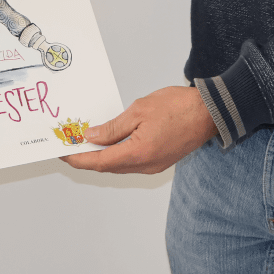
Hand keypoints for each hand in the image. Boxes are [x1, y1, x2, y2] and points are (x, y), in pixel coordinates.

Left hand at [62, 86, 217, 174]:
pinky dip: (117, 155)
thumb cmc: (179, 107)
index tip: (62, 152)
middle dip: (86, 157)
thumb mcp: (139, 110)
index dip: (77, 158)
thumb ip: (113, 128)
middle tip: (70, 144)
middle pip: (107, 167)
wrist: (210, 112)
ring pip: (119, 166)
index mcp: (137, 154)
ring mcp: (153, 166)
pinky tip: (110, 142)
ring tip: (86, 141)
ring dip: (101, 157)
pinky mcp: (159, 162)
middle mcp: (145, 166)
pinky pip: (131, 162)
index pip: (98, 162)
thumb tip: (92, 137)